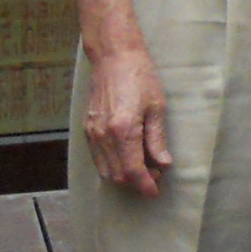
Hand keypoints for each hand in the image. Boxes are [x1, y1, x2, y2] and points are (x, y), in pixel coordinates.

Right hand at [81, 36, 171, 195]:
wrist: (114, 59)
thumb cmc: (140, 78)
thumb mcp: (157, 107)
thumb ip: (157, 138)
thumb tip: (163, 163)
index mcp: (123, 130)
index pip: (133, 170)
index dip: (145, 185)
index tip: (155, 192)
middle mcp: (103, 136)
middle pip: (117, 175)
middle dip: (136, 181)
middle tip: (156, 174)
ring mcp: (92, 133)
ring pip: (105, 170)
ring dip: (124, 175)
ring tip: (145, 166)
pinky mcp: (87, 129)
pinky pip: (98, 158)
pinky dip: (112, 165)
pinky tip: (128, 157)